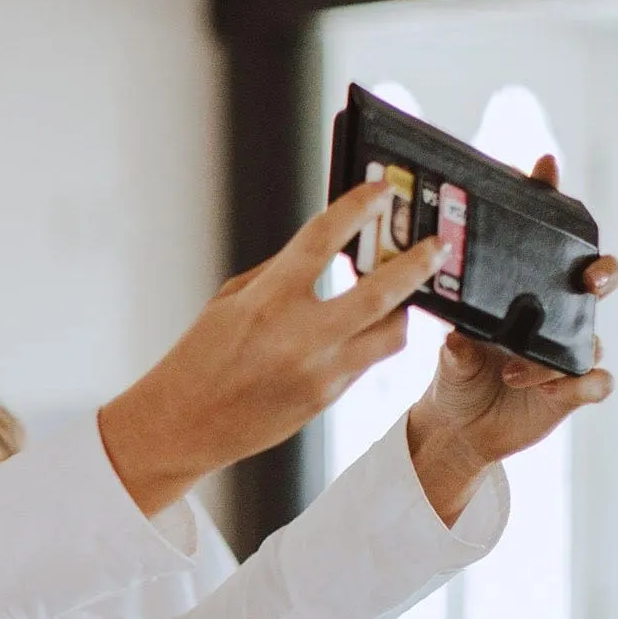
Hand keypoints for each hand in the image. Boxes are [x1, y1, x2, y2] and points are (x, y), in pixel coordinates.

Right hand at [98, 181, 444, 515]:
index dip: (357, 209)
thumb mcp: (230, 302)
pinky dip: (372, 340)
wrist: (181, 426)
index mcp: (267, 302)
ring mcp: (319, 373)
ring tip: (402, 296)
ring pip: (391, 335)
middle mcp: (299, 338)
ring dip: (402, 311)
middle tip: (435, 247)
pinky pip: (368, 362)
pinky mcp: (327, 399)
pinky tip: (365, 330)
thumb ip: (280, 275)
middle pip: (382, 293)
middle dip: (417, 264)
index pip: (323, 241)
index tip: (379, 192)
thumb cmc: (197, 360)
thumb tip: (325, 254)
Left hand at [405, 155, 617, 525]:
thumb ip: (454, 338)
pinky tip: (546, 386)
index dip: (552, 201)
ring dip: (566, 346)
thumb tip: (455, 336)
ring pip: (593, 336)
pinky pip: (595, 382)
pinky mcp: (571, 389)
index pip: (545, 241)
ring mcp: (567, 350)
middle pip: (597, 278)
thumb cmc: (455, 373)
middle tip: (589, 275)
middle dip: (602, 269)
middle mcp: (554, 315)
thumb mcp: (448, 347)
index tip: (544, 167)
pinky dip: (578, 383)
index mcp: (524, 293)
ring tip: (514, 366)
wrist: (457, 427)